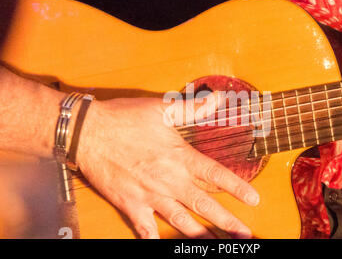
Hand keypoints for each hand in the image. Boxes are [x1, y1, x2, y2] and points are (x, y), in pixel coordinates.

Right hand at [76, 97, 259, 238]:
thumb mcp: (161, 109)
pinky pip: (145, 228)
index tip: (254, 200)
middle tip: (245, 235)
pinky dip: (154, 239)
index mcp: (179, 157)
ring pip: (182, 221)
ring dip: (201, 236)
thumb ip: (193, 107)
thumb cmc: (124, 119)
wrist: (87, 132)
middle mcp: (169, 180)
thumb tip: (218, 98)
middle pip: (205, 205)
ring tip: (218, 246)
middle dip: (228, 222)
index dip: (238, 188)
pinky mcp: (130, 204)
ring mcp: (150, 196)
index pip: (216, 175)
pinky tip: (162, 245)